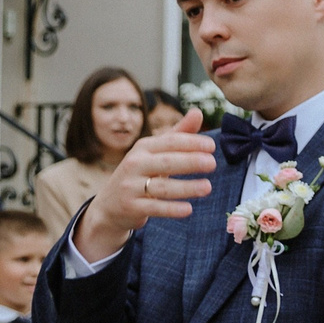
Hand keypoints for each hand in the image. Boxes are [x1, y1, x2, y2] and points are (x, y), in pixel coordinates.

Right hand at [76, 110, 218, 261]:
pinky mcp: (131, 207)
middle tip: (213, 163)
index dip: (191, 142)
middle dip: (190, 161)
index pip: (169, 142)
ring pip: (162, 187)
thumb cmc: (141, 173)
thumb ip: (178, 135)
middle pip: (166, 162)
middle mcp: (135, 164)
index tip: (212, 147)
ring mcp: (131, 186)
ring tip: (208, 187)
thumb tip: (198, 112)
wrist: (110, 204)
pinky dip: (172, 209)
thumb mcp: (155, 153)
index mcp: (143, 148)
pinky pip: (154, 208)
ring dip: (186, 187)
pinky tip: (189, 209)